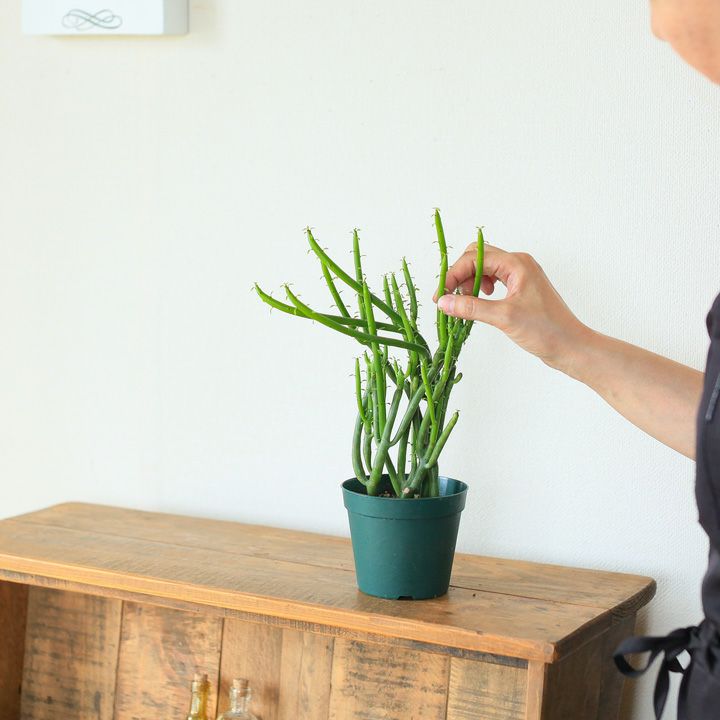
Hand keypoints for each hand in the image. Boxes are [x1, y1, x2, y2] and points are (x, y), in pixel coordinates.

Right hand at [435, 244, 589, 373]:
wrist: (571, 346)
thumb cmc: (545, 330)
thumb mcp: (504, 318)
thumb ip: (472, 308)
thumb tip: (444, 302)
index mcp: (517, 264)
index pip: (475, 257)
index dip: (454, 274)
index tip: (441, 295)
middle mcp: (518, 264)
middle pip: (477, 257)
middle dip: (460, 275)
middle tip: (448, 297)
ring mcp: (520, 276)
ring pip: (484, 268)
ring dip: (469, 282)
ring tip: (464, 302)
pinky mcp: (520, 289)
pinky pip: (493, 280)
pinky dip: (479, 290)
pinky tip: (478, 303)